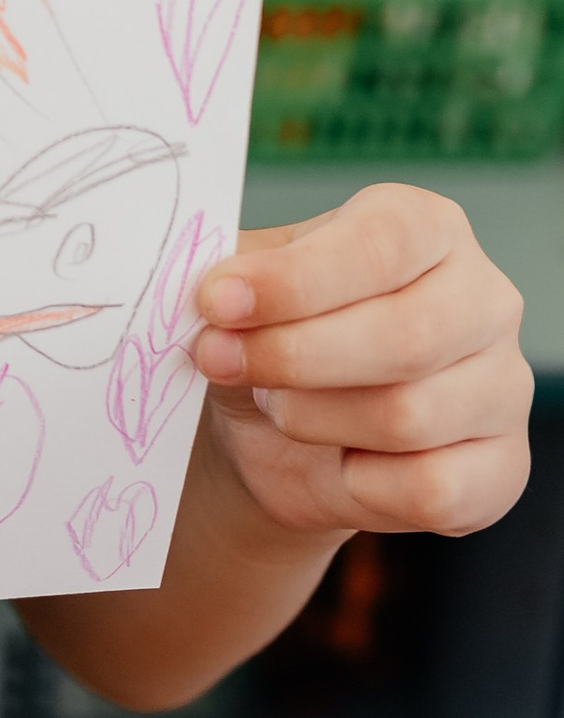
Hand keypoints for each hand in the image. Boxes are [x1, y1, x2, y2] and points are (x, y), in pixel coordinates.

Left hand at [190, 184, 531, 541]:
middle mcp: (484, 299)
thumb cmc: (270, 335)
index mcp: (427, 228)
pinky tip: (339, 461)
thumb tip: (214, 288)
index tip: (215, 302)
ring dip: (312, 419)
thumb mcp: (241, 287)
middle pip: (403, 337)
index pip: (380, 244)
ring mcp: (504, 387)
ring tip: (278, 404)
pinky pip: (433, 490)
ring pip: (409, 417)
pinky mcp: (503, 468)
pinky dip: (362, 486)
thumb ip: (231, 276)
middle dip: (291, 357)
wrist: (277, 434)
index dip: (293, 280)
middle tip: (218, 359)